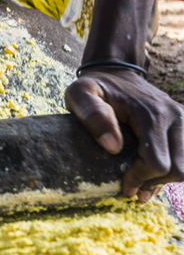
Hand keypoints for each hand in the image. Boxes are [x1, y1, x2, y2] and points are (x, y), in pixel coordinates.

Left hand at [65, 67, 183, 201]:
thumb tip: (113, 146)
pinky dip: (173, 168)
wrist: (116, 70)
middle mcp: (175, 116)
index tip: (123, 184)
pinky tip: (154, 171)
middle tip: (133, 185)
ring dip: (165, 179)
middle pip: (178, 169)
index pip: (157, 162)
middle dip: (154, 181)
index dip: (140, 179)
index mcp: (151, 113)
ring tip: (143, 180)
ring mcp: (183, 119)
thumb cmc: (97, 86)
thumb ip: (92, 115)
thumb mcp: (80, 93)